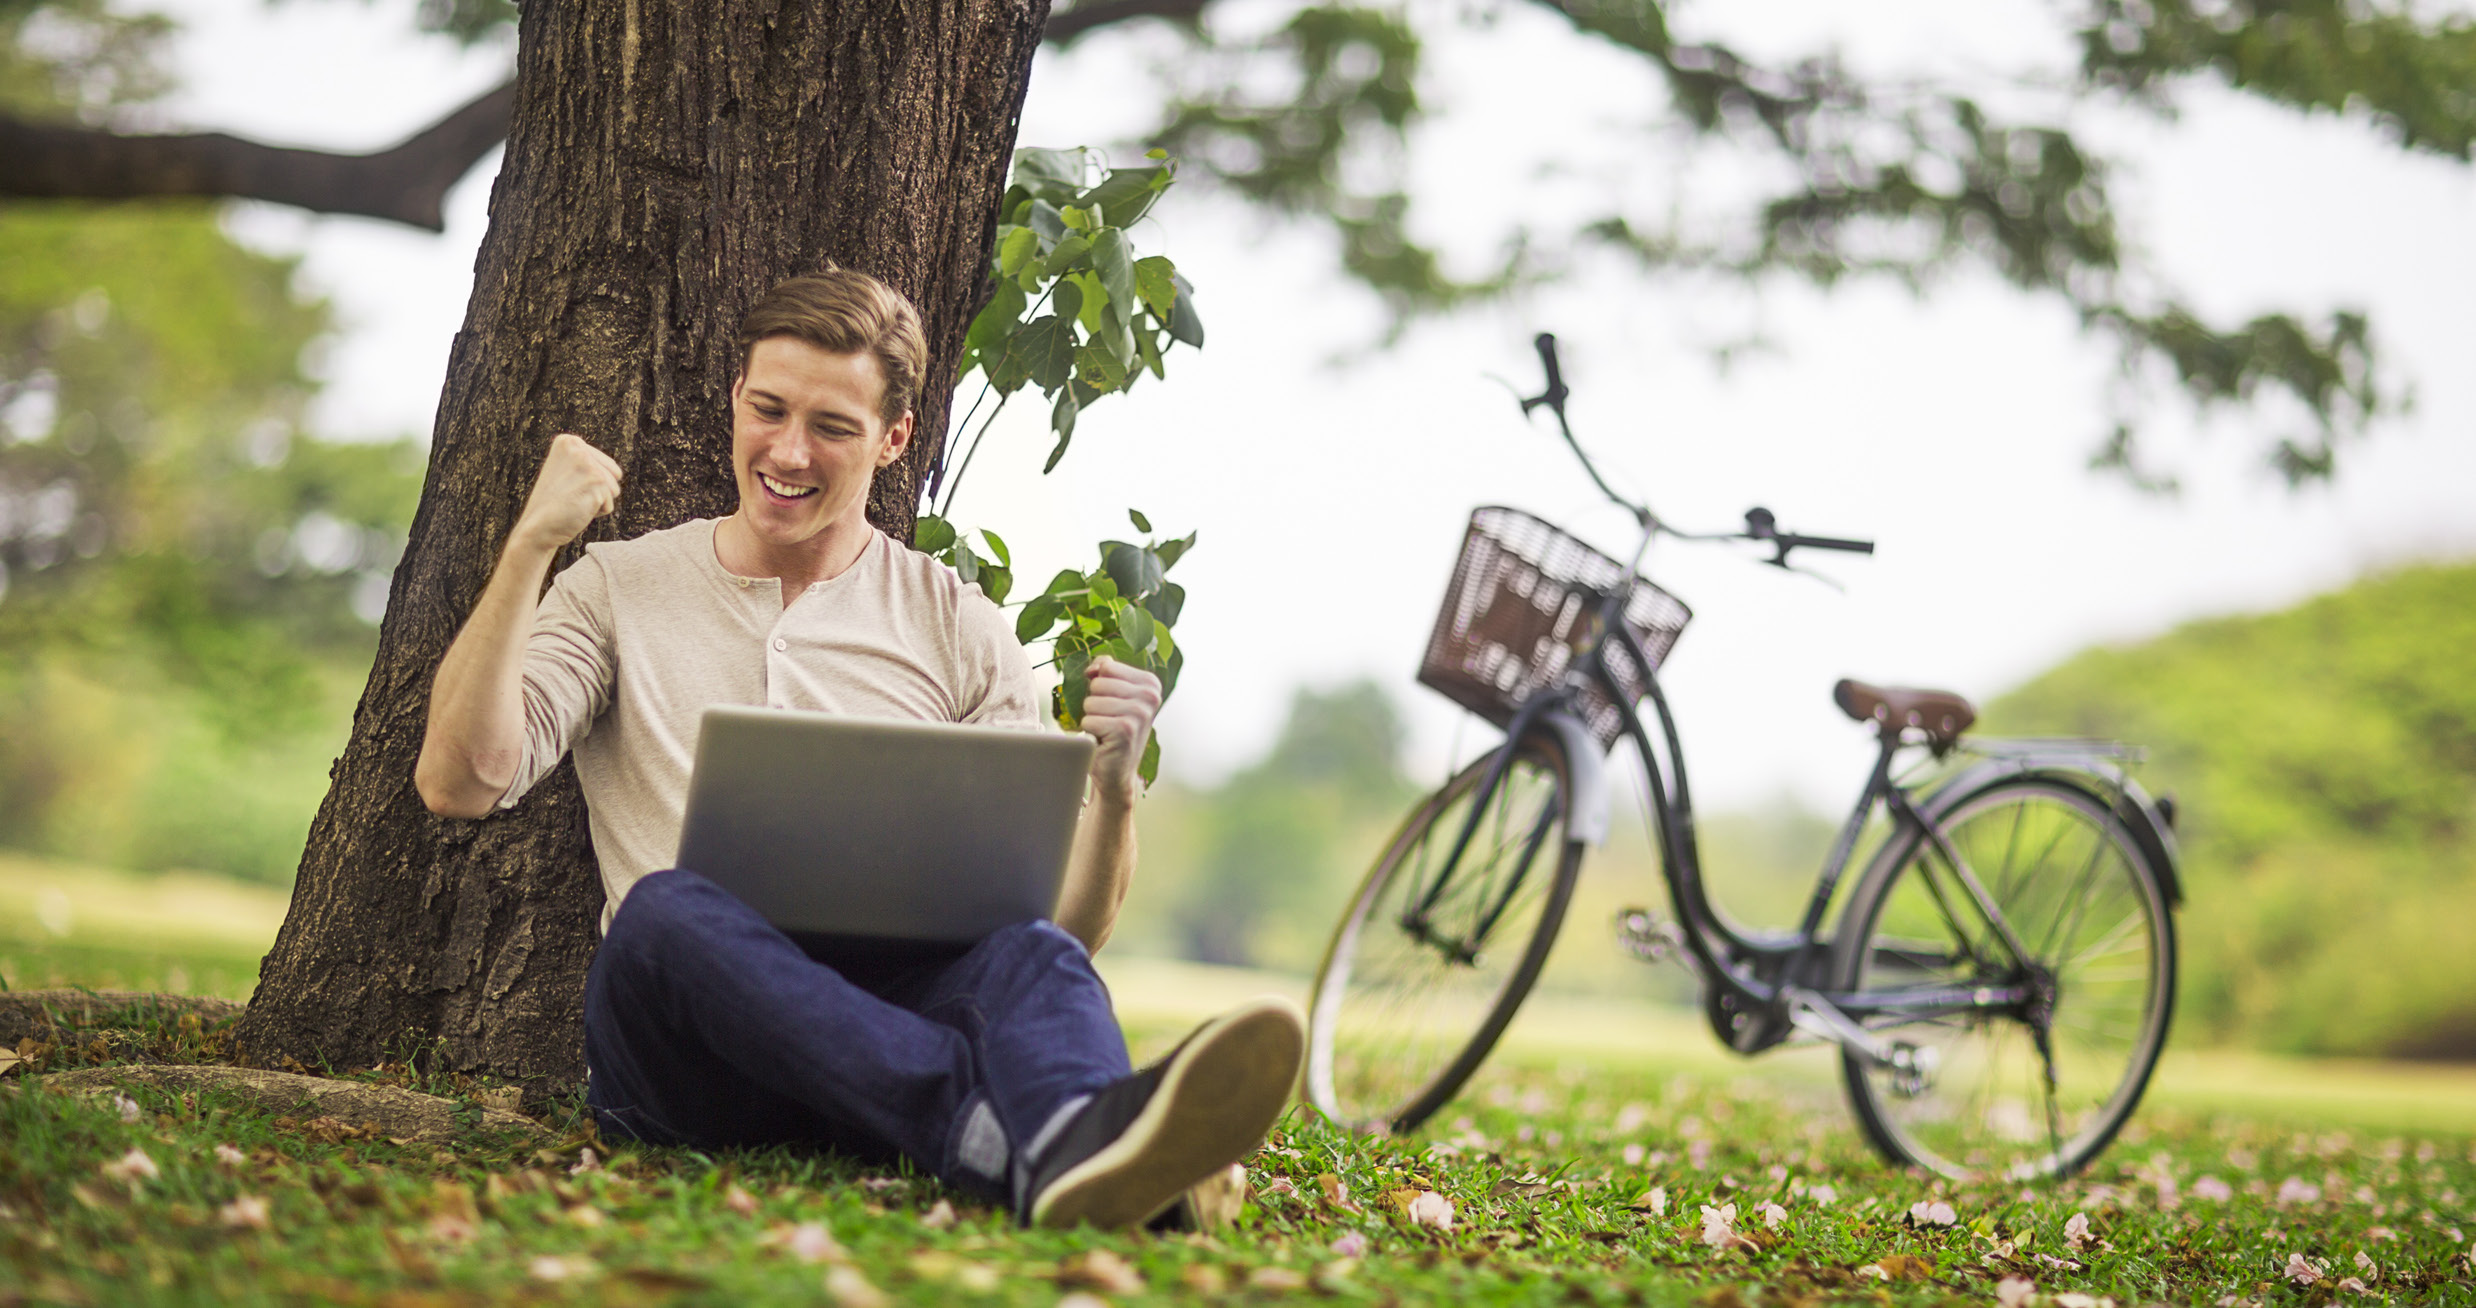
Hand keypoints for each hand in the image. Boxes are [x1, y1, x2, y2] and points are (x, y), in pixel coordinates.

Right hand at [512, 433, 622, 554]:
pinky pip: (610, 504)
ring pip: (614, 489)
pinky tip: (577, 509)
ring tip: (574, 501)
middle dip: (598, 491)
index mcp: (567, 442)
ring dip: (598, 501)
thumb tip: (616, 471)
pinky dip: (598, 512)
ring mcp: (588, 464)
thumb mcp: (566, 474)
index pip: (605, 464)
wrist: (537, 527)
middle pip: (614, 474)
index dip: (589, 483)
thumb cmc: (553, 504)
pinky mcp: (597, 481)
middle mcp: (578, 448)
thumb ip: (585, 464)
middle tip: (571, 495)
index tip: (566, 486)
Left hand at [1079, 655, 1161, 805]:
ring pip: (1091, 702)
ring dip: (1092, 718)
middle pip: (1098, 683)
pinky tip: (1104, 741)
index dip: (1099, 684)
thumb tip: (1094, 668)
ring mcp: (1139, 713)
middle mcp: (1150, 696)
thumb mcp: (1112, 694)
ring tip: (1106, 730)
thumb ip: (1104, 672)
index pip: (1107, 666)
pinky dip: (1090, 732)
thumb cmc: (1110, 728)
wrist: (1117, 770)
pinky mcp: (1125, 730)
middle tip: (1107, 720)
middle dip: (1094, 702)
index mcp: (1150, 683)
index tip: (1110, 702)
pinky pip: (1088, 720)